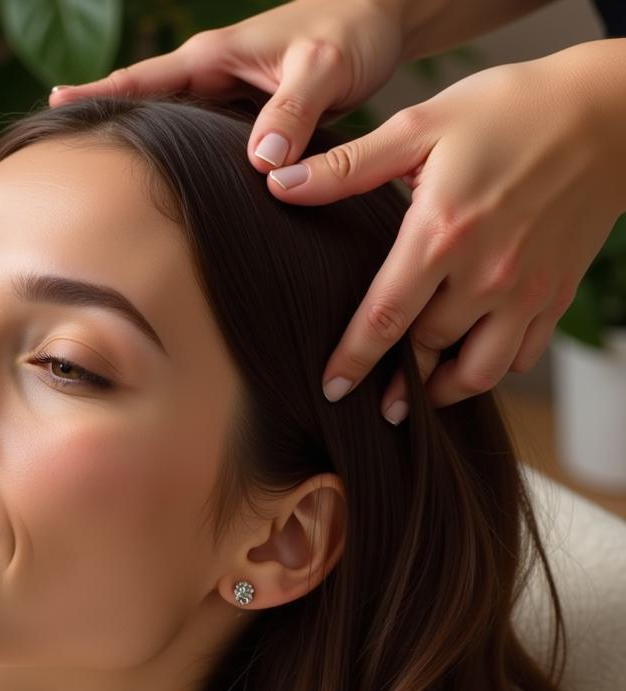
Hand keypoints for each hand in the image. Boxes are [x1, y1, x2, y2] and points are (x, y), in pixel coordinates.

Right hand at [49, 0, 403, 174]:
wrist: (381, 24)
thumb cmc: (351, 32)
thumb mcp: (322, 67)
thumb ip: (291, 112)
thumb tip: (259, 164)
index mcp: (214, 57)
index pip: (143, 78)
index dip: (99, 93)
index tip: (55, 105)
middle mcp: (211, 76)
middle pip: (143, 105)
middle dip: (104, 125)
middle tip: (61, 159)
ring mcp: (225, 99)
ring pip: (171, 126)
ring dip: (141, 147)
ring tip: (102, 180)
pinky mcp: (246, 120)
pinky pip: (202, 142)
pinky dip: (182, 160)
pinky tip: (171, 187)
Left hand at [264, 42, 625, 420]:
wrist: (609, 111)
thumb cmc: (509, 111)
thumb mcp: (421, 126)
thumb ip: (347, 167)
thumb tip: (280, 185)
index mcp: (442, 234)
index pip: (384, 319)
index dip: (353, 361)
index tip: (331, 389)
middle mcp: (486, 274)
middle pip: (426, 352)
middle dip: (395, 380)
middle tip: (371, 397)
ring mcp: (527, 291)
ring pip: (477, 372)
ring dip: (442, 389)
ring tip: (417, 394)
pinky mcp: (557, 296)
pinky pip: (520, 357)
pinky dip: (492, 368)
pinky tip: (468, 359)